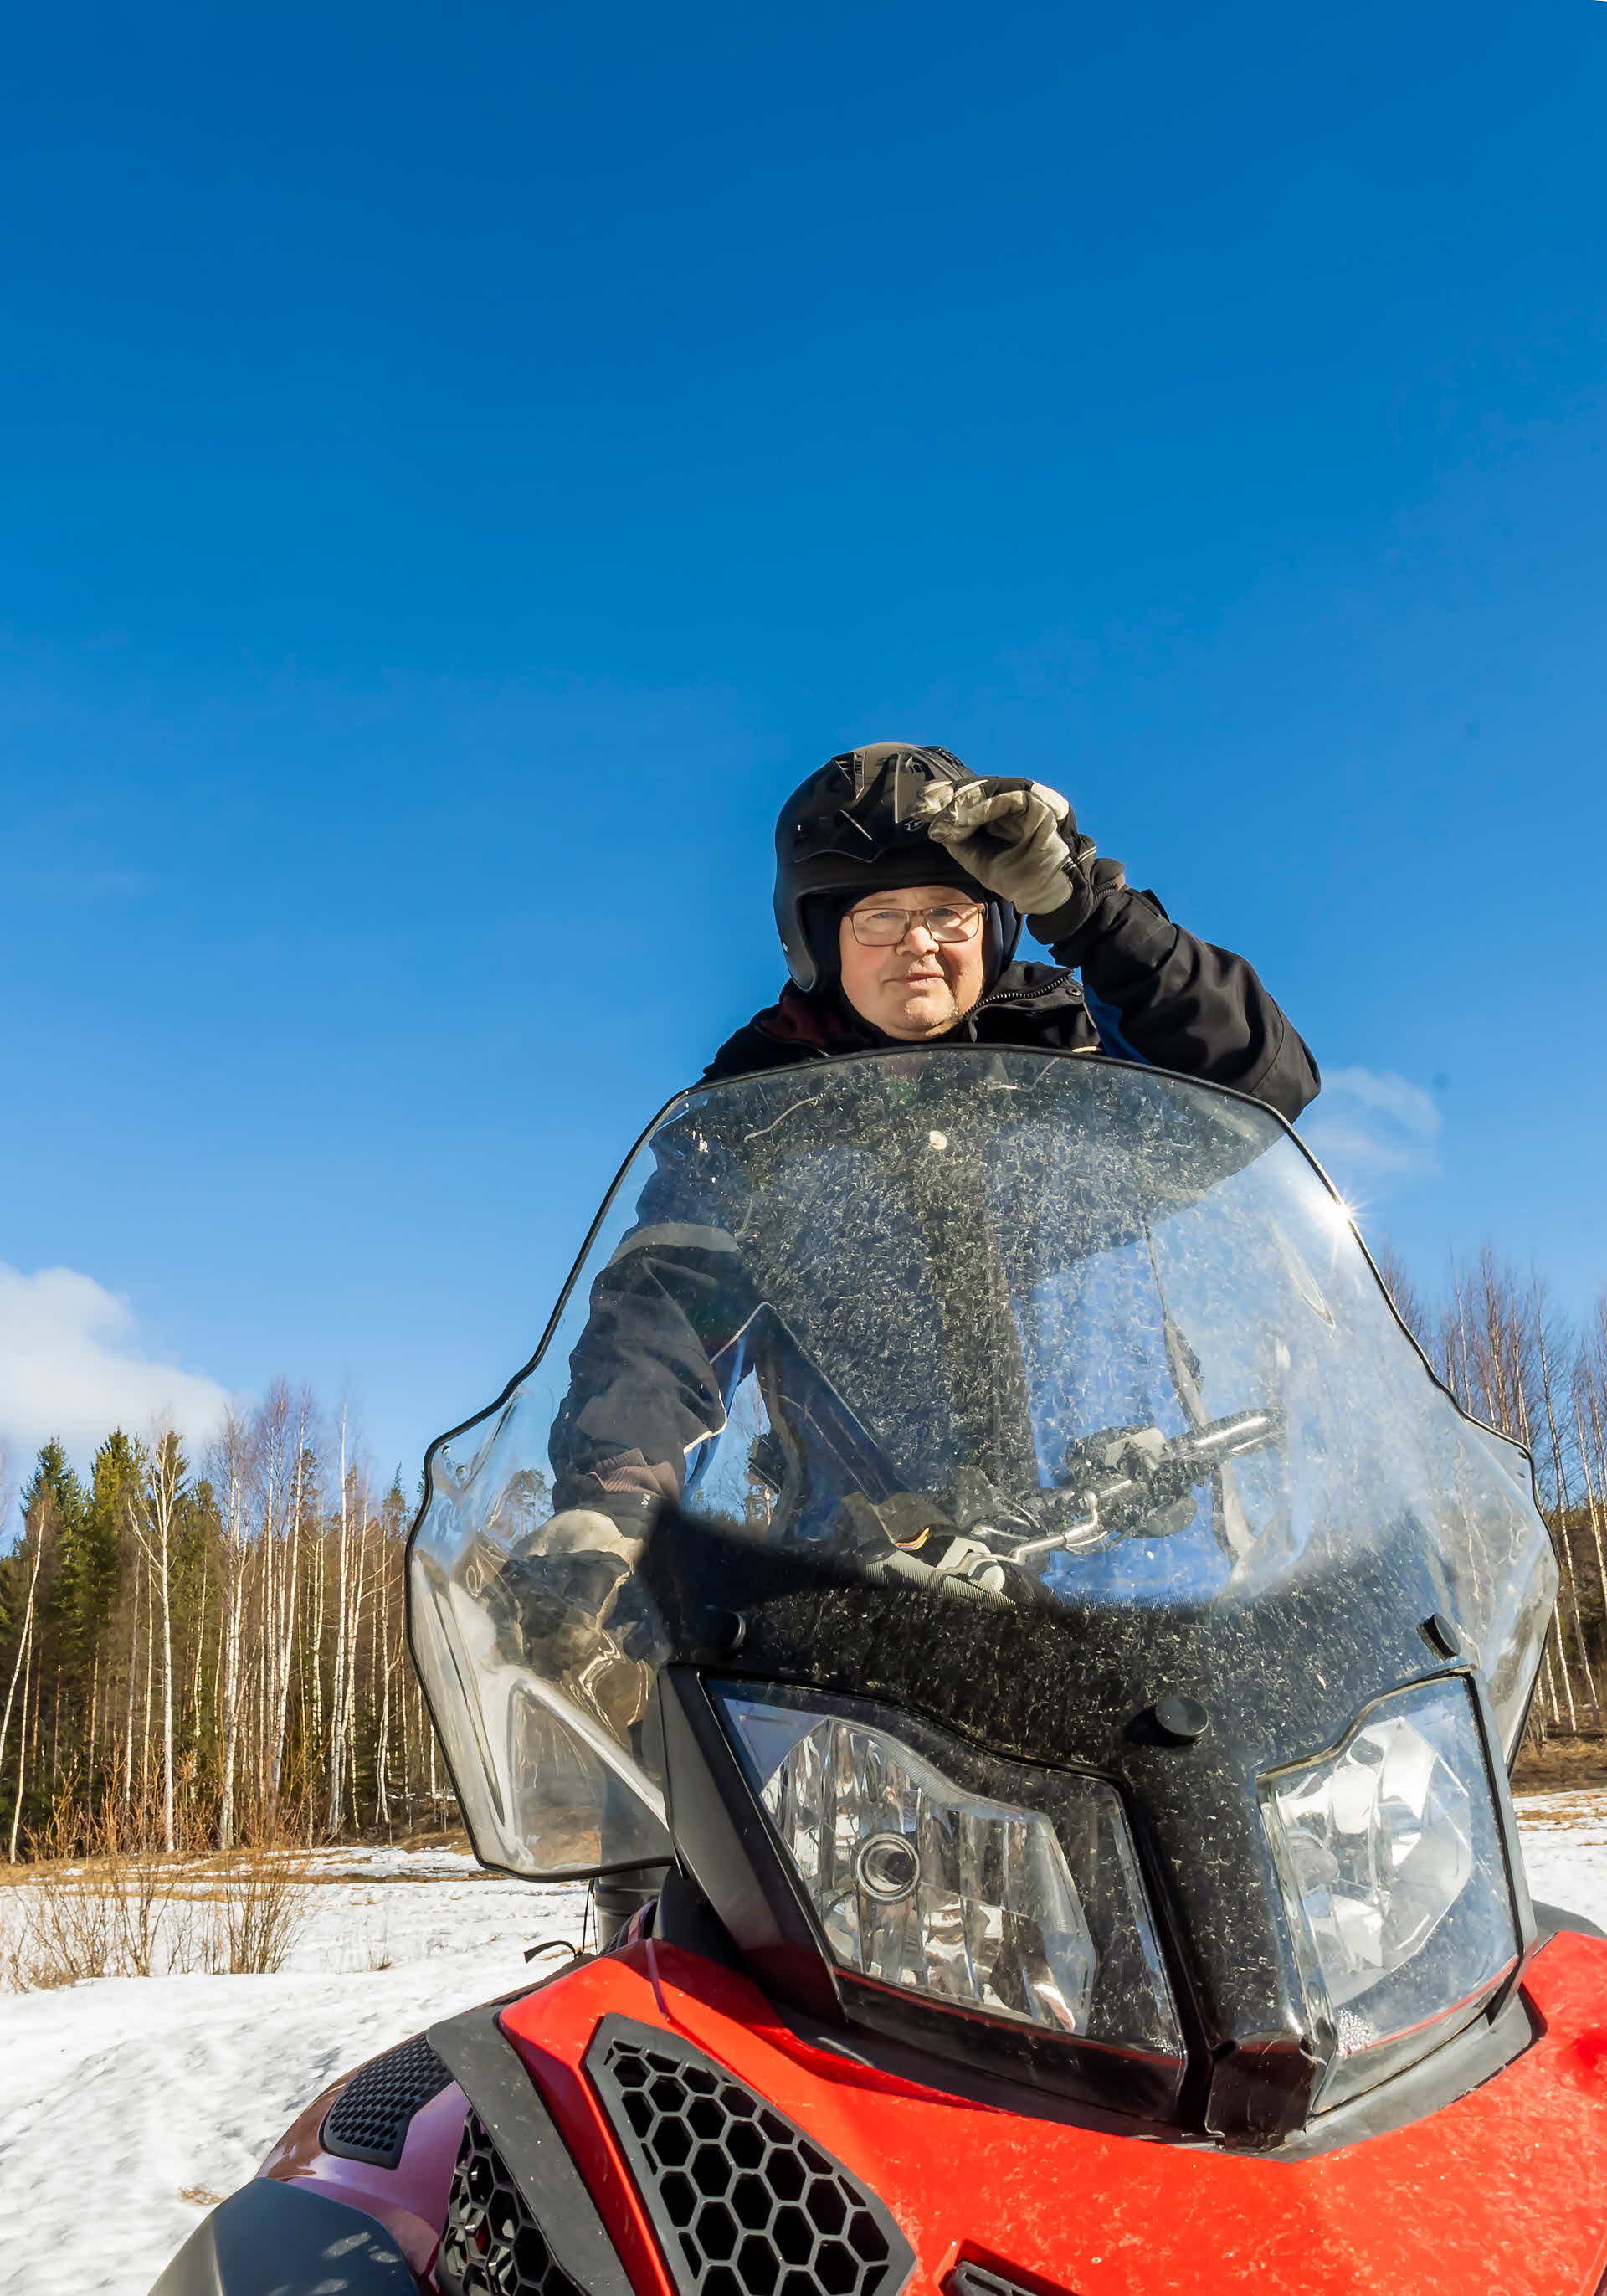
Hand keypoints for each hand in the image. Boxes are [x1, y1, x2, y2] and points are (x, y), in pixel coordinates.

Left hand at [908, 776, 1095, 916]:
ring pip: (990, 789)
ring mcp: (1030, 799)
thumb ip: (961, 840)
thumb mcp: (980, 859)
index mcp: (1001, 813)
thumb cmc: (1020, 878)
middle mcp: (1015, 801)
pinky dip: (983, 806)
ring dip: (962, 803)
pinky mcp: (1041, 804)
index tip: (921, 806)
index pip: (971, 798)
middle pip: (977, 789)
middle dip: (948, 797)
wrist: (1049, 894)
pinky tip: (964, 818)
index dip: (946, 798)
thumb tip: (937, 824)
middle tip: (924, 808)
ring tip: (942, 818)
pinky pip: (1009, 797)